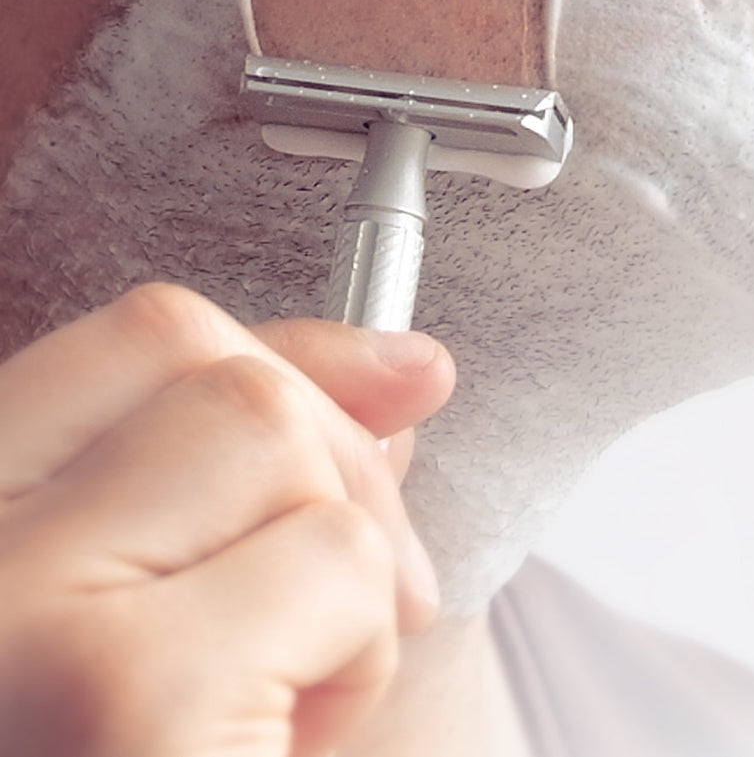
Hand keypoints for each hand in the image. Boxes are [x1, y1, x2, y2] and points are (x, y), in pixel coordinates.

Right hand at [0, 283, 454, 756]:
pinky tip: (291, 747)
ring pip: (271, 434)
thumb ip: (269, 474)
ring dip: (346, 561)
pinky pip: (329, 563)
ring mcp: (13, 624)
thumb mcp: (195, 602)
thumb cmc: (171, 755)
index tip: (392, 382)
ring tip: (299, 691)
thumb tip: (411, 363)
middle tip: (366, 595)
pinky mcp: (127, 705)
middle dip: (341, 457)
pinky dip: (359, 649)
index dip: (285, 348)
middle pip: (217, 368)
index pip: (138, 341)